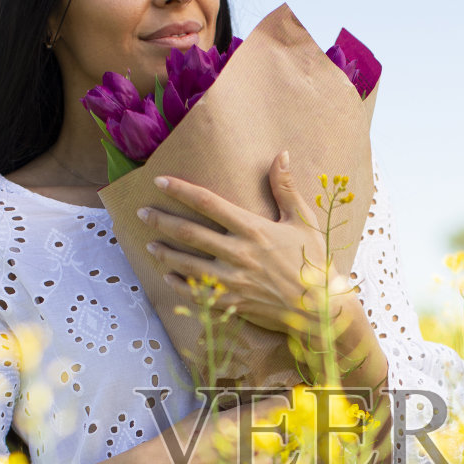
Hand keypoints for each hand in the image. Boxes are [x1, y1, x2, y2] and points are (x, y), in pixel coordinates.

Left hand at [138, 150, 354, 335]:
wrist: (320, 308)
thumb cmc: (314, 262)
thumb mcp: (303, 221)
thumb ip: (286, 188)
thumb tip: (281, 155)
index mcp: (253, 229)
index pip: (208, 203)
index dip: (181, 190)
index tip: (159, 181)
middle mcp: (238, 254)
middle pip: (189, 232)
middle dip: (161, 220)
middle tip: (142, 213)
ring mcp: (233, 281)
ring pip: (187, 264)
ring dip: (165, 253)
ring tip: (150, 245)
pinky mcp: (233, 303)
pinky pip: (198, 293)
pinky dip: (180, 284)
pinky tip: (168, 277)